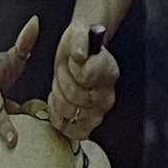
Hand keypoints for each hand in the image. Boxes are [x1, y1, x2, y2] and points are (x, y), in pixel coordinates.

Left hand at [43, 24, 120, 144]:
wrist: (79, 55)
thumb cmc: (79, 46)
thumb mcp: (78, 35)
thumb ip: (80, 42)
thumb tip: (80, 55)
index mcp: (108, 72)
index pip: (85, 78)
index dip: (73, 70)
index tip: (74, 61)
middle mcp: (107, 95)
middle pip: (76, 98)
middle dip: (63, 84)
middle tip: (65, 74)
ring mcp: (98, 112)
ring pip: (71, 115)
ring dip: (59, 100)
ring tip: (63, 87)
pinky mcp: (87, 123)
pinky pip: (72, 131)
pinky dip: (59, 118)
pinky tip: (59, 103)